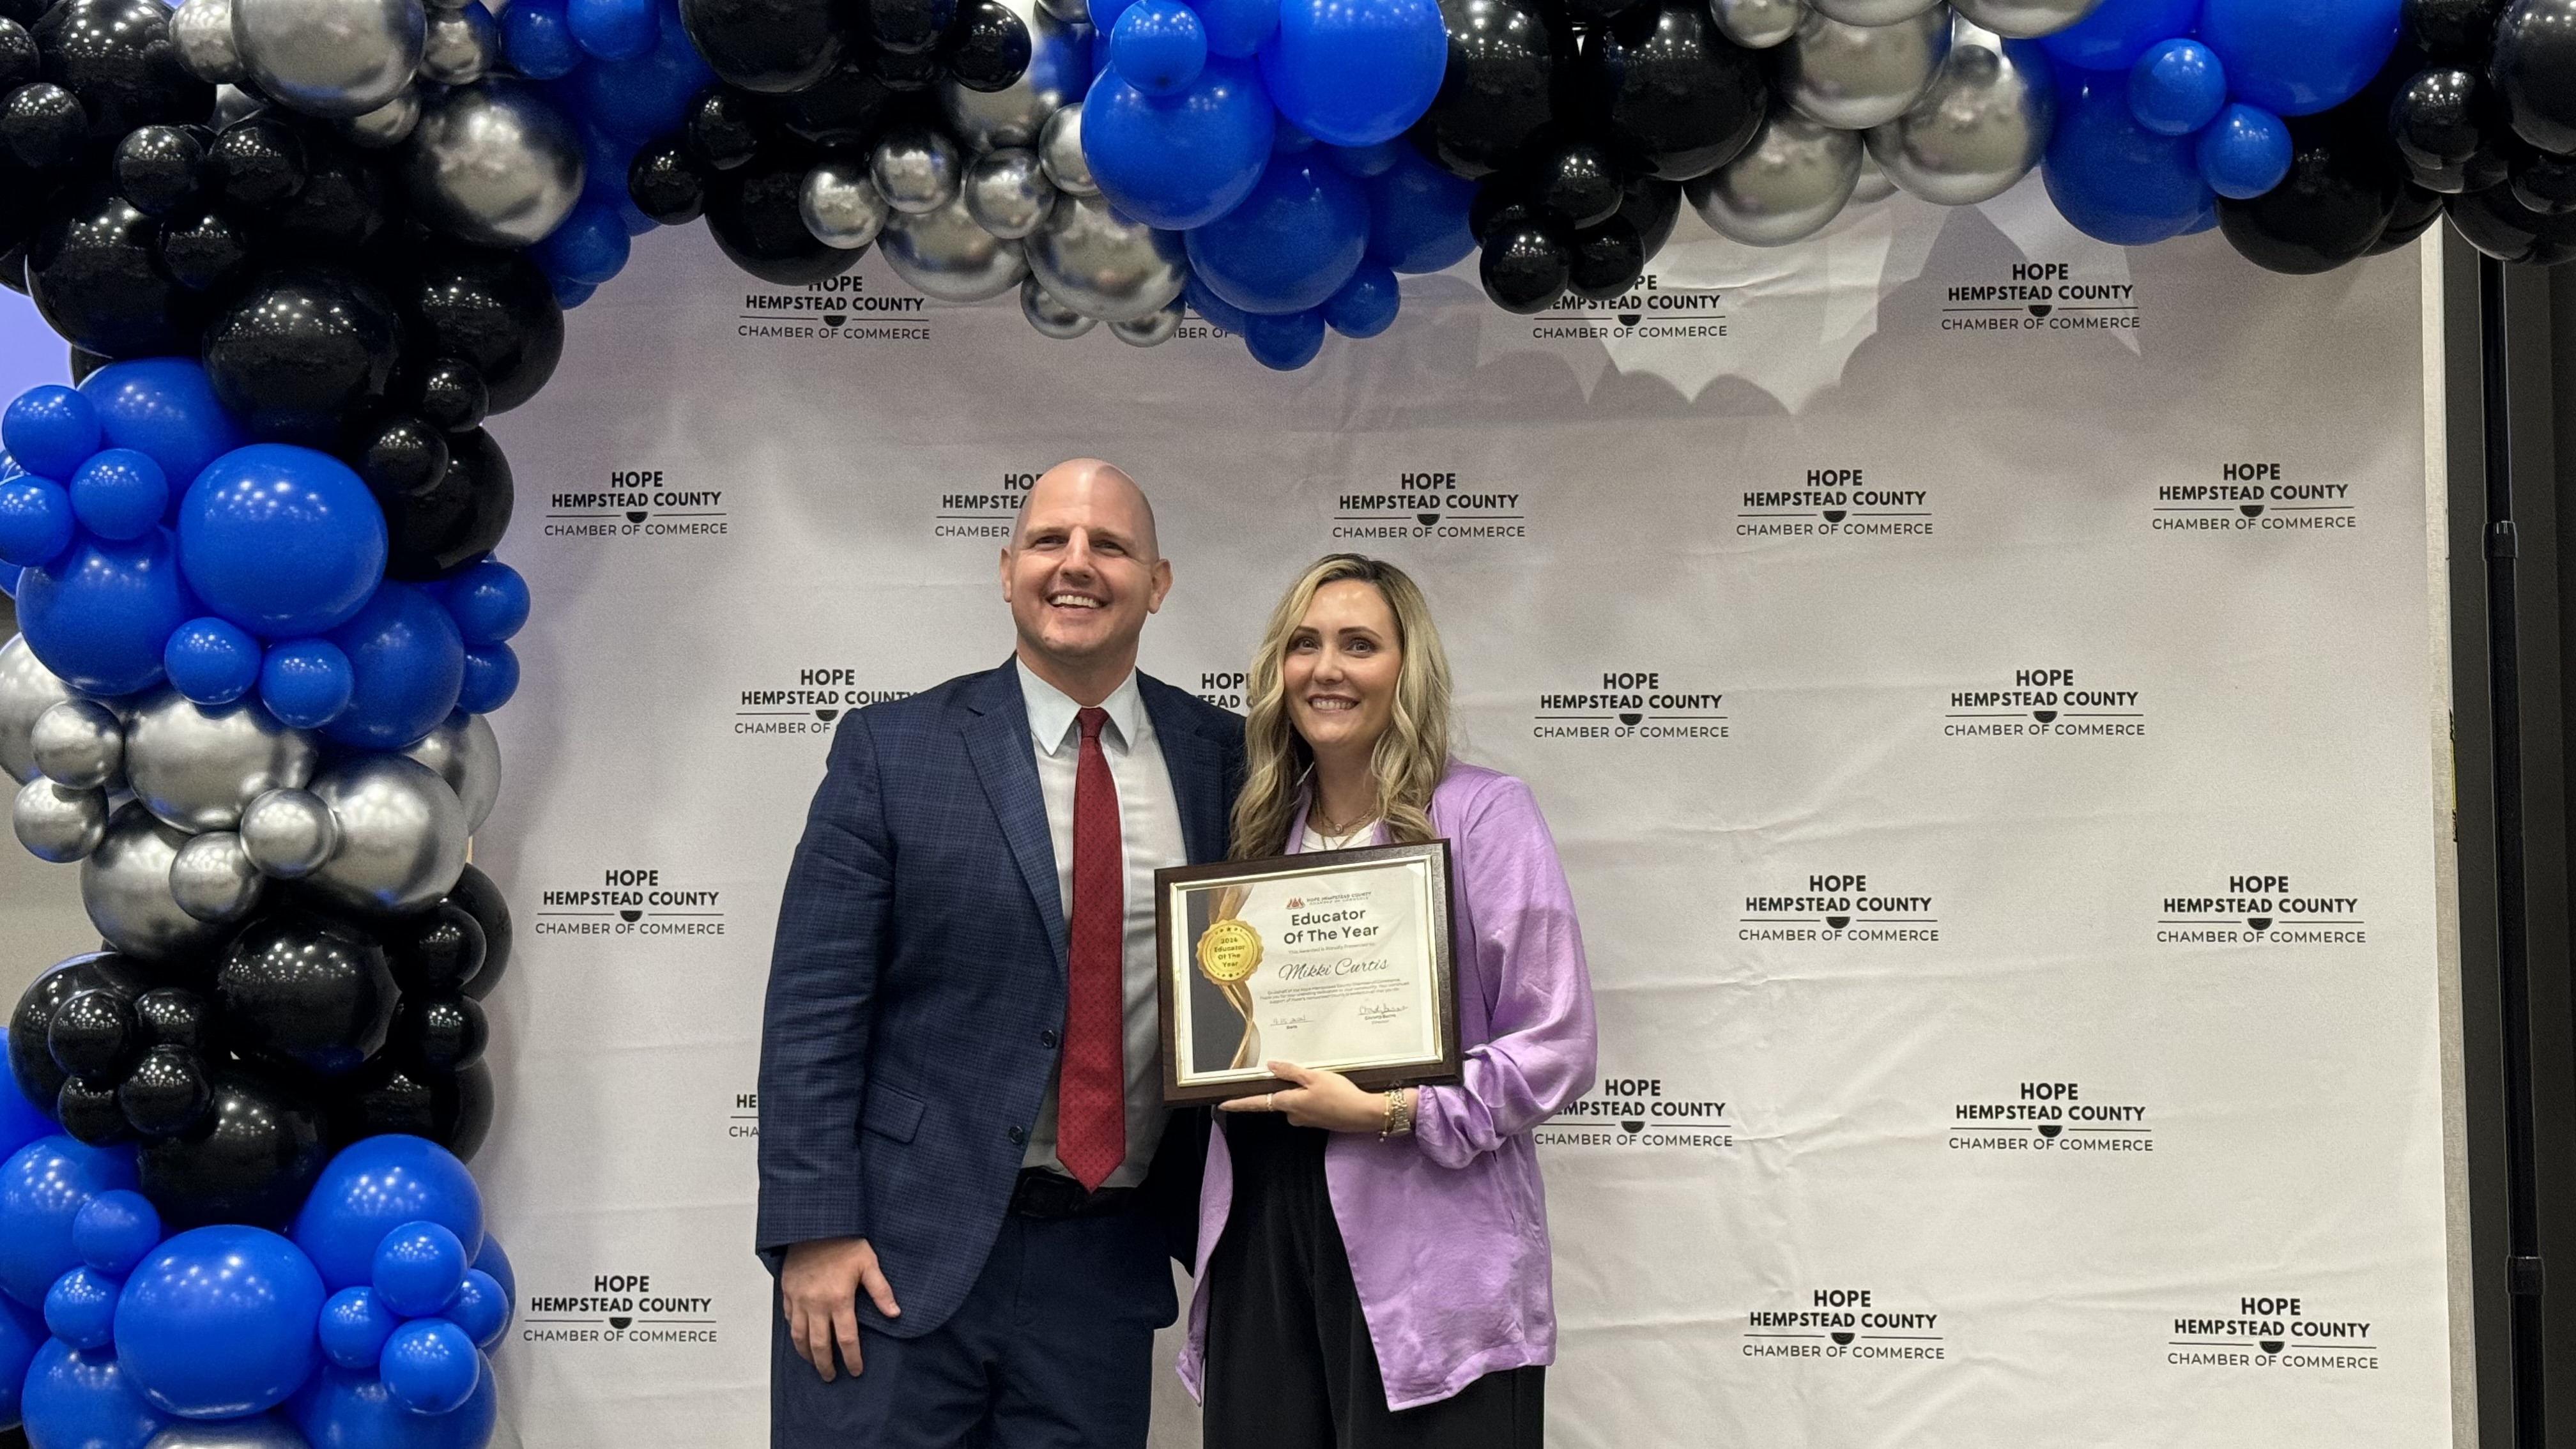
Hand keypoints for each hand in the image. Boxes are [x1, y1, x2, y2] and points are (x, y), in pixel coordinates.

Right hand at [780, 1237, 901, 1380]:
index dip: (852, 1358)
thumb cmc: (844, 1242)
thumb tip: (895, 1314)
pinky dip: (795, 1334)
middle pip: (819, 1345)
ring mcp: (799, 1299)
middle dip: (826, 1365)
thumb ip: (881, 1291)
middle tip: (831, 1376)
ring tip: (814, 1364)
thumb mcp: (869, 1263)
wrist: (814, 1224)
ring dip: (806, 1355)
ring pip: (800, 1337)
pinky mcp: (787, 1292)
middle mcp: (816, 1304)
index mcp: (839, 1299)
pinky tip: (800, 1339)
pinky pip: (789, 1320)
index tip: (856, 1370)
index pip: (847, 1339)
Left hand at [1219, 1061, 1403, 1133]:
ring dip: (1300, 1092)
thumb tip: (1271, 1066)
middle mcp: (1293, 1115)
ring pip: (1294, 1102)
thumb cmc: (1340, 1095)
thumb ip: (1291, 1072)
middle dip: (1284, 1088)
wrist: (1363, 1114)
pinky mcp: (1317, 1120)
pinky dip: (1311, 1097)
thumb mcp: (1315, 1077)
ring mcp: (1306, 1119)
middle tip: (1296, 1075)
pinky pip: (1306, 1105)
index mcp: (1289, 1103)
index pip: (1257, 1103)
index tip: (1223, 1104)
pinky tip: (1326, 1090)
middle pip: (1279, 1100)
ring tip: (1320, 1080)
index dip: (1239, 1103)